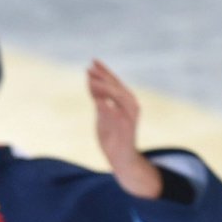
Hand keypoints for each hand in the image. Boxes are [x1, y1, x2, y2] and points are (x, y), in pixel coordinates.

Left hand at [87, 59, 160, 198]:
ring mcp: (130, 116)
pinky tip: (98, 100)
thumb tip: (91, 84)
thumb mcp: (103, 117)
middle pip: (116, 86)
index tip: (92, 62)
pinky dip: (108, 107)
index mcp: (126, 101)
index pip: (114, 82)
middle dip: (103, 76)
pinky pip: (117, 115)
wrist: (122, 159)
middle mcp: (131, 105)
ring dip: (104, 88)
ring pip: (118, 97)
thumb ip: (99, 101)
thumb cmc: (112, 137)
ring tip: (91, 79)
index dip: (104, 72)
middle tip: (90, 67)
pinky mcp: (127, 128)